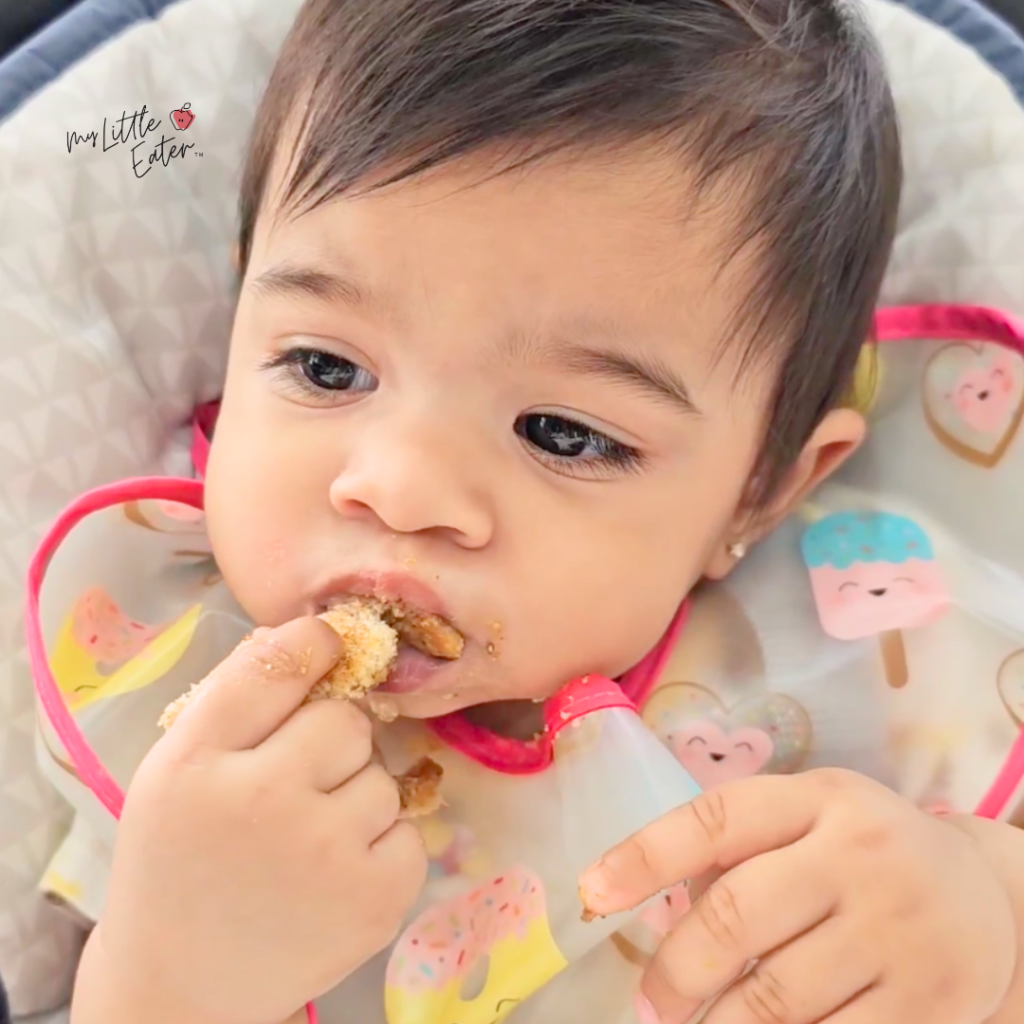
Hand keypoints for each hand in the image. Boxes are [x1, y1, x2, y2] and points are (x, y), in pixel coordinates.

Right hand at [79, 617, 427, 1023]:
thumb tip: (313, 634)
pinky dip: (382, 846)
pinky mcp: (375, 900)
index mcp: (198, 762)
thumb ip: (236, 699)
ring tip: (308, 840)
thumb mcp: (175, 771)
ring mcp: (325, 853)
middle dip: (331, 740)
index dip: (315, 642)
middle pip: (347, 719)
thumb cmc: (180, 862)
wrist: (183, 986)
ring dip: (356, 795)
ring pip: (382, 774)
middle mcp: (263, 800)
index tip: (329, 642)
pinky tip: (336, 873)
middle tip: (296, 783)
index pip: (277, 664)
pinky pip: (409, 831)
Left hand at [580, 770, 1016, 1023]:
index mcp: (820, 800)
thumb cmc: (869, 852)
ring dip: (717, 1022)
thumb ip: (743, 844)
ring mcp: (896, 933)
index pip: (717, 818)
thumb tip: (647, 898)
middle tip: (648, 1001)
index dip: (646, 854)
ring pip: (778, 997)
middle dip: (675, 968)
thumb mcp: (815, 817)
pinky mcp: (930, 1004)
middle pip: (737, 915)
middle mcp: (859, 857)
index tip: (592, 891)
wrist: (991, 902)